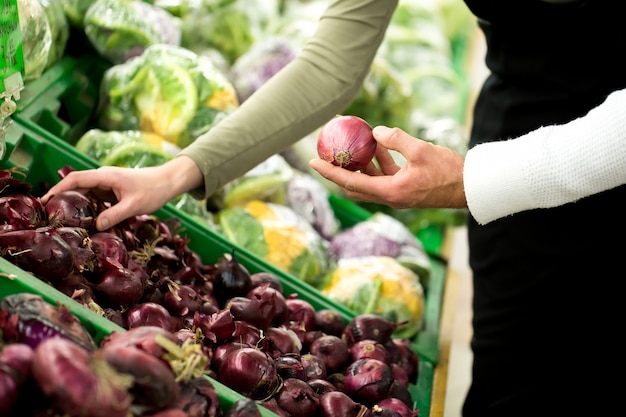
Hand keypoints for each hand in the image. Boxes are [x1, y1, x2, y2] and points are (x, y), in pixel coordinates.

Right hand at [41, 156, 203, 230]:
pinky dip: (89, 208)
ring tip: (62, 220)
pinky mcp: (112, 190)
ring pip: (86, 193)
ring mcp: (107, 183)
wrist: (168, 182)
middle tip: (49, 215)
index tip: (44, 200)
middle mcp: (103, 177)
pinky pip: (96, 198)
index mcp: (106, 176)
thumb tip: (96, 226)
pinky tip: (85, 221)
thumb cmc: (153, 190)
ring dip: (76, 205)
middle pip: (77, 186)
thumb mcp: (134, 205)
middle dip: (62, 198)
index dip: (58, 188)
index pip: (75, 179)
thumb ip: (115, 215)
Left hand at [309, 125, 466, 208]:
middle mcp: (390, 196)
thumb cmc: (448, 171)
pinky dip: (377, 161)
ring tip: (350, 142)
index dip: (329, 172)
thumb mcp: (422, 150)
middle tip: (327, 152)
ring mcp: (397, 193)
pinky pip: (384, 175)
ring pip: (369, 179)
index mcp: (391, 191)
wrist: (469, 188)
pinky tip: (376, 143)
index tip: (312, 162)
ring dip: (359, 163)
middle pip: (354, 185)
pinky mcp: (405, 188)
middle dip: (338, 169)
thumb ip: (396, 140)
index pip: (351, 182)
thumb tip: (376, 131)